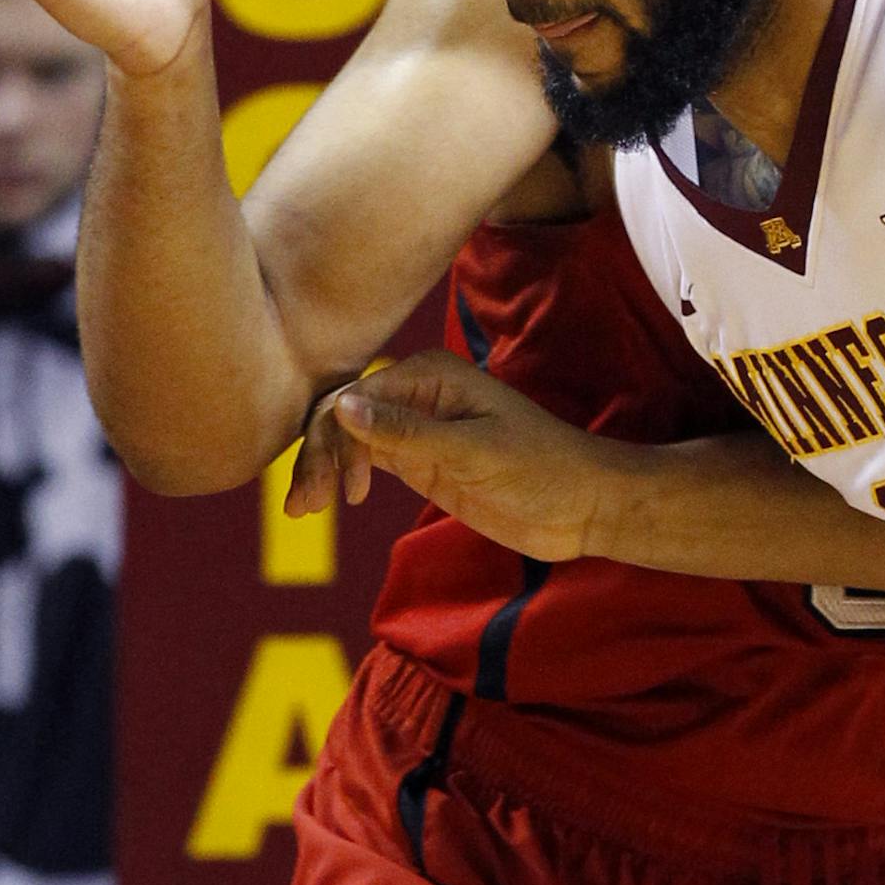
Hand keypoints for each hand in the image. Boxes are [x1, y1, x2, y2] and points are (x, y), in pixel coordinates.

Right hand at [305, 350, 607, 561]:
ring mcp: (418, 427)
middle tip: (302, 508)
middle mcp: (419, 393)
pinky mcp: (422, 460)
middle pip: (342, 416)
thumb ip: (407, 432)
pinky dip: (342, 476)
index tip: (321, 490)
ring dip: (322, 468)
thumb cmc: (540, 467)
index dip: (326, 439)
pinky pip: (366, 457)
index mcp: (432, 374)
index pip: (353, 398)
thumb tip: (342, 407)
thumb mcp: (472, 451)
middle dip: (317, 456)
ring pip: (348, 439)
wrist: (581, 503)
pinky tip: (331, 500)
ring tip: (305, 509)